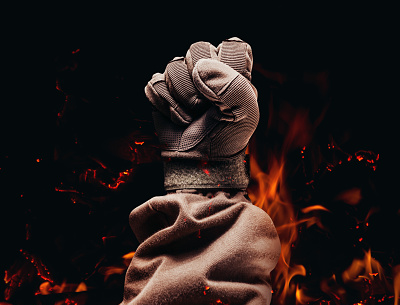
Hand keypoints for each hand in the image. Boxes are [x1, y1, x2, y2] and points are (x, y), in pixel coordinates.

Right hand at [145, 37, 258, 160]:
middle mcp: (208, 70)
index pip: (232, 46)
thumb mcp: (244, 115)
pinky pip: (155, 84)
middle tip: (205, 106)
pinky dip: (166, 106)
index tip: (227, 91)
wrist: (199, 162)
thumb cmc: (227, 138)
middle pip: (197, 49)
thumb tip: (199, 68)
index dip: (227, 66)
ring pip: (172, 67)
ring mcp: (183, 79)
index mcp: (234, 71)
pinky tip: (177, 119)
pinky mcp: (162, 92)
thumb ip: (233, 86)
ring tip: (192, 117)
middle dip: (200, 82)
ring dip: (182, 99)